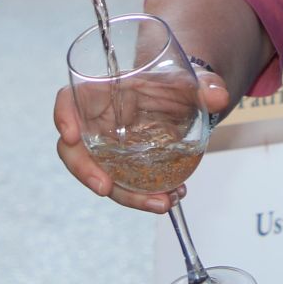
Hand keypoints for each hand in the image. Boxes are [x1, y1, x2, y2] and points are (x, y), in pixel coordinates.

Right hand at [54, 72, 230, 214]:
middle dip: (86, 172)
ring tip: (160, 203)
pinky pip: (125, 186)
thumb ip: (205, 84)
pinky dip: (144, 196)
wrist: (179, 101)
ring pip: (101, 176)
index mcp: (101, 93)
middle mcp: (97, 124)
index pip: (69, 99)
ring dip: (126, 195)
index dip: (63, 116)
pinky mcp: (123, 169)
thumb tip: (219, 96)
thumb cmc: (171, 84)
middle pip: (75, 150)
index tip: (71, 135)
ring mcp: (108, 150)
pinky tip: (169, 198)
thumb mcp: (189, 80)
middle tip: (105, 189)